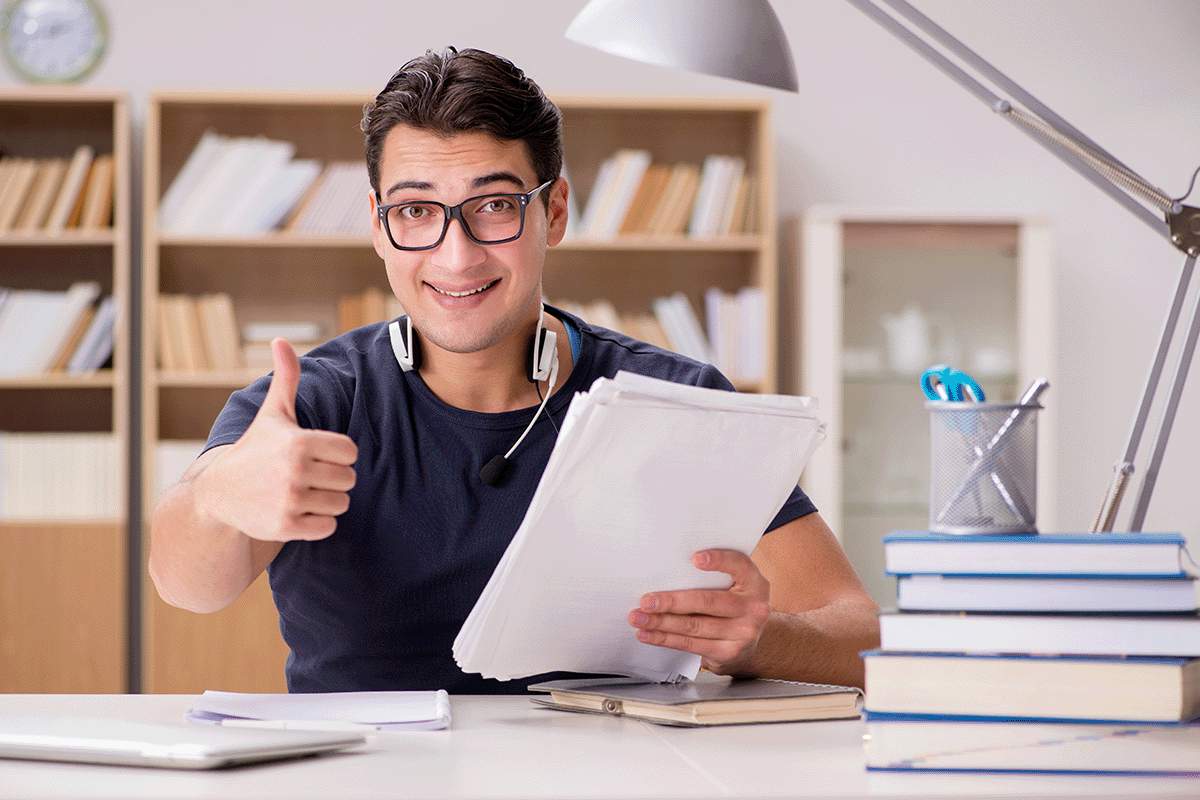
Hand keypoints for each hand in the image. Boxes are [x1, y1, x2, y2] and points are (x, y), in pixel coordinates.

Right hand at [194, 338, 357, 541]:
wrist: (218, 495)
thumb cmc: (254, 450)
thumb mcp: (273, 414)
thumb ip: (286, 378)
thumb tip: (281, 340)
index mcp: (299, 442)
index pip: (350, 452)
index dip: (335, 454)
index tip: (314, 455)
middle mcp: (295, 471)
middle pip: (349, 479)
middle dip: (332, 479)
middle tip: (305, 477)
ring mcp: (290, 500)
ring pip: (341, 504)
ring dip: (325, 502)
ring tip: (299, 493)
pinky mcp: (286, 526)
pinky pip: (327, 527)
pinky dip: (316, 523)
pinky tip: (295, 512)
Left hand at [628, 549, 770, 675]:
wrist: (749, 643)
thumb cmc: (733, 605)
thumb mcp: (735, 587)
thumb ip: (715, 577)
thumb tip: (669, 570)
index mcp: (755, 583)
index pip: (739, 565)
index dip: (719, 560)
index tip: (694, 559)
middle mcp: (753, 608)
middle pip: (708, 602)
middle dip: (672, 601)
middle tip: (647, 600)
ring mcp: (743, 633)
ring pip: (694, 626)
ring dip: (661, 622)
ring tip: (639, 617)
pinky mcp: (728, 653)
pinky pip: (690, 644)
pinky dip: (665, 639)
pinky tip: (648, 634)